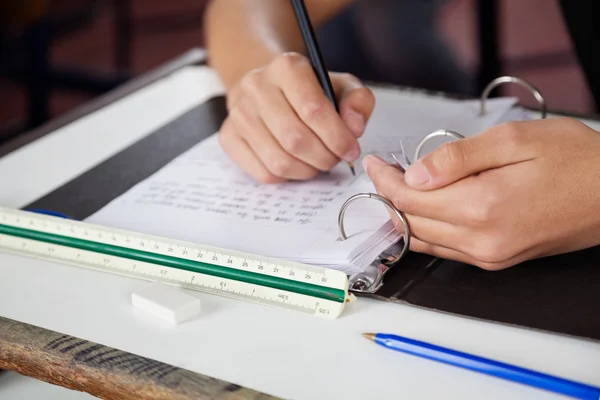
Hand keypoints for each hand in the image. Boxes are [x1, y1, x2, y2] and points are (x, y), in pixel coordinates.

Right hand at [219, 52, 374, 182]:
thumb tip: (354, 127)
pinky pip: (263, 172)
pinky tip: (297, 164)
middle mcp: (256, 86)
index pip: (313, 110)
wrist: (268, 89)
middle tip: (335, 159)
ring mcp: (238, 113)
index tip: (351, 150)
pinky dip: (287, 177)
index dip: (338, 137)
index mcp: (286, 67)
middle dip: (324, 158)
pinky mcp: (229, 137)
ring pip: (279, 161)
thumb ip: (358, 102)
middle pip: (295, 139)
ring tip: (318, 162)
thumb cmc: (310, 92)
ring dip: (307, 170)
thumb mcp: (341, 86)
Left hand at [362, 117, 599, 269]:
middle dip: (390, 195)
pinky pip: (446, 249)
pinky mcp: (498, 259)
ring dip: (405, 214)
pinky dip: (426, 229)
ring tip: (397, 187)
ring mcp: (490, 255)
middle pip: (413, 221)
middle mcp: (482, 240)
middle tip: (383, 171)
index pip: (410, 198)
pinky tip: (424, 210)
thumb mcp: (513, 141)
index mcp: (482, 207)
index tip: (375, 163)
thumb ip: (457, 158)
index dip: (385, 179)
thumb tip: (414, 174)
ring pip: (425, 240)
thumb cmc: (574, 161)